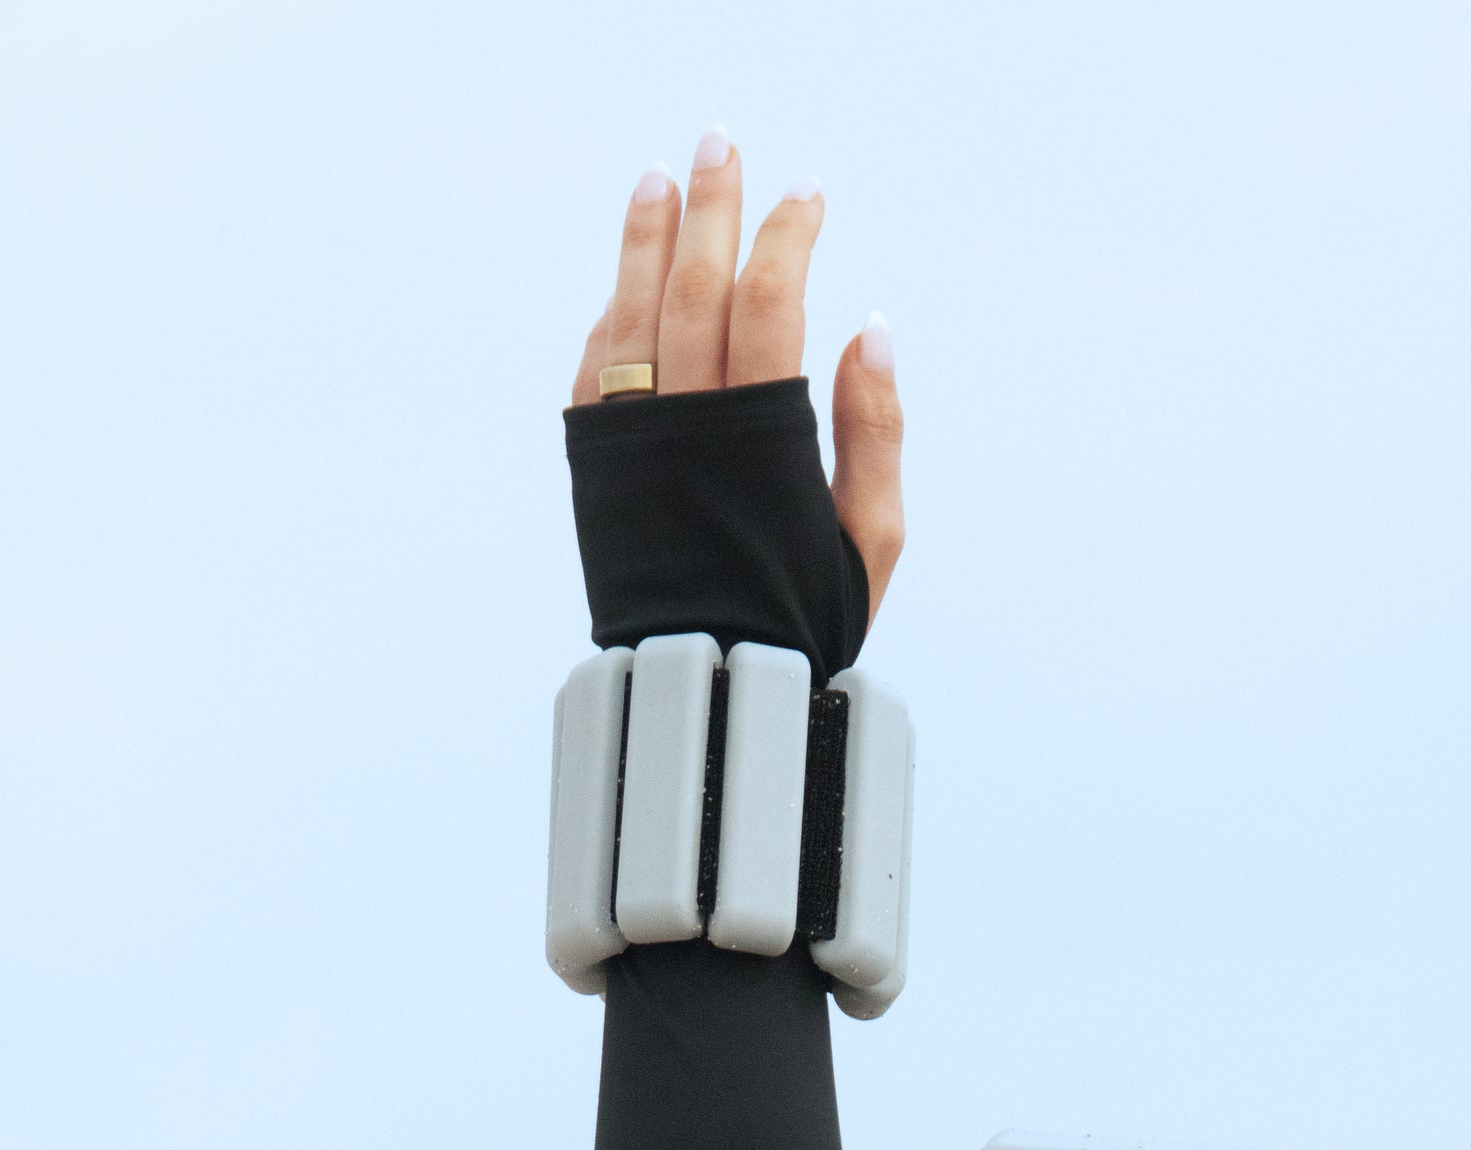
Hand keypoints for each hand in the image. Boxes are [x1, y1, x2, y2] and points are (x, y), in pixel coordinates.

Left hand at [570, 132, 903, 626]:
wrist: (702, 684)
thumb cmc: (798, 615)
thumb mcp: (868, 539)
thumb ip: (875, 432)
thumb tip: (871, 331)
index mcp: (763, 439)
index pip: (772, 304)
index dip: (788, 239)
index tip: (806, 198)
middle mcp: (690, 426)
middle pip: (696, 286)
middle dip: (712, 207)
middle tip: (721, 145)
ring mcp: (633, 440)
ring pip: (634, 313)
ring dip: (646, 238)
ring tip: (662, 182)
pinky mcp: (594, 464)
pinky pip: (597, 367)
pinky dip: (614, 313)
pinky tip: (629, 276)